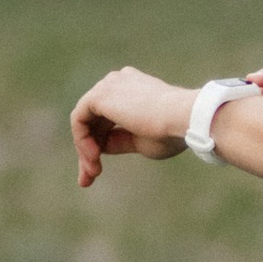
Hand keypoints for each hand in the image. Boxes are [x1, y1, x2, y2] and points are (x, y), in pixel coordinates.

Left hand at [69, 64, 198, 184]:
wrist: (183, 118)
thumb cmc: (172, 131)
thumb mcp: (142, 141)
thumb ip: (119, 140)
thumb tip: (100, 147)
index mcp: (132, 88)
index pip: (107, 118)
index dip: (99, 144)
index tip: (96, 171)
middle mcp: (118, 82)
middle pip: (94, 120)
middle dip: (89, 150)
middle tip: (89, 179)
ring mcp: (108, 86)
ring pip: (84, 121)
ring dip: (86, 150)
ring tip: (93, 172)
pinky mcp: (99, 95)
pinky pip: (78, 119)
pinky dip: (82, 141)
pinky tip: (93, 157)